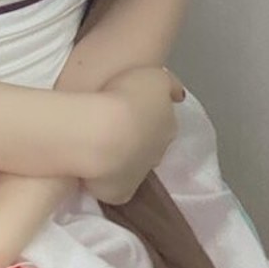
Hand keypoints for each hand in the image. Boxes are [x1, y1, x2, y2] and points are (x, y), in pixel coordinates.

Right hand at [85, 67, 184, 205]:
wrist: (100, 132)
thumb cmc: (124, 96)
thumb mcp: (153, 74)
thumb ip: (166, 84)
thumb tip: (175, 94)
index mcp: (168, 124)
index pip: (163, 120)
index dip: (146, 114)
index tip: (130, 107)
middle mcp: (159, 152)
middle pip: (150, 145)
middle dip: (137, 139)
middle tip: (114, 127)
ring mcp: (140, 175)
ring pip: (133, 167)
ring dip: (122, 159)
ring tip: (100, 148)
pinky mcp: (120, 193)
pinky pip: (114, 186)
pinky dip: (107, 180)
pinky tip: (93, 170)